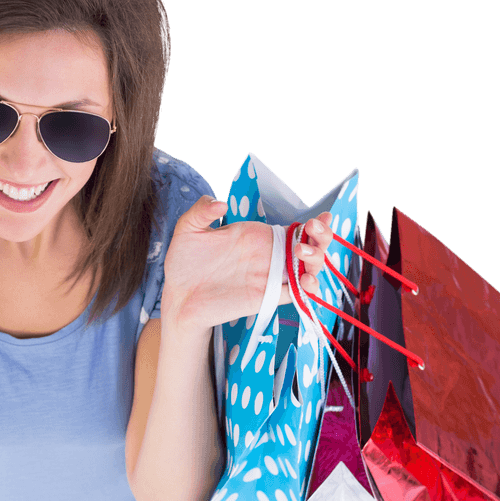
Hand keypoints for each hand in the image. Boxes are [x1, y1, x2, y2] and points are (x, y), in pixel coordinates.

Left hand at [160, 194, 334, 336]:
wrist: (177, 296)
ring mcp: (269, 277)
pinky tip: (306, 280)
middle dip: (322, 237)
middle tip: (314, 230)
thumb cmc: (184, 262)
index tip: (320, 218)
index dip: (315, 223)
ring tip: (302, 252)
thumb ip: (202, 210)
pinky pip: (295, 294)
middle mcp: (269, 256)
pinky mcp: (266, 298)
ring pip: (308, 268)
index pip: (295, 228)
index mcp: (257, 236)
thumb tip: (220, 203)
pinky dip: (307, 288)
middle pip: (310, 246)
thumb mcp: (188, 229)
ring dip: (316, 259)